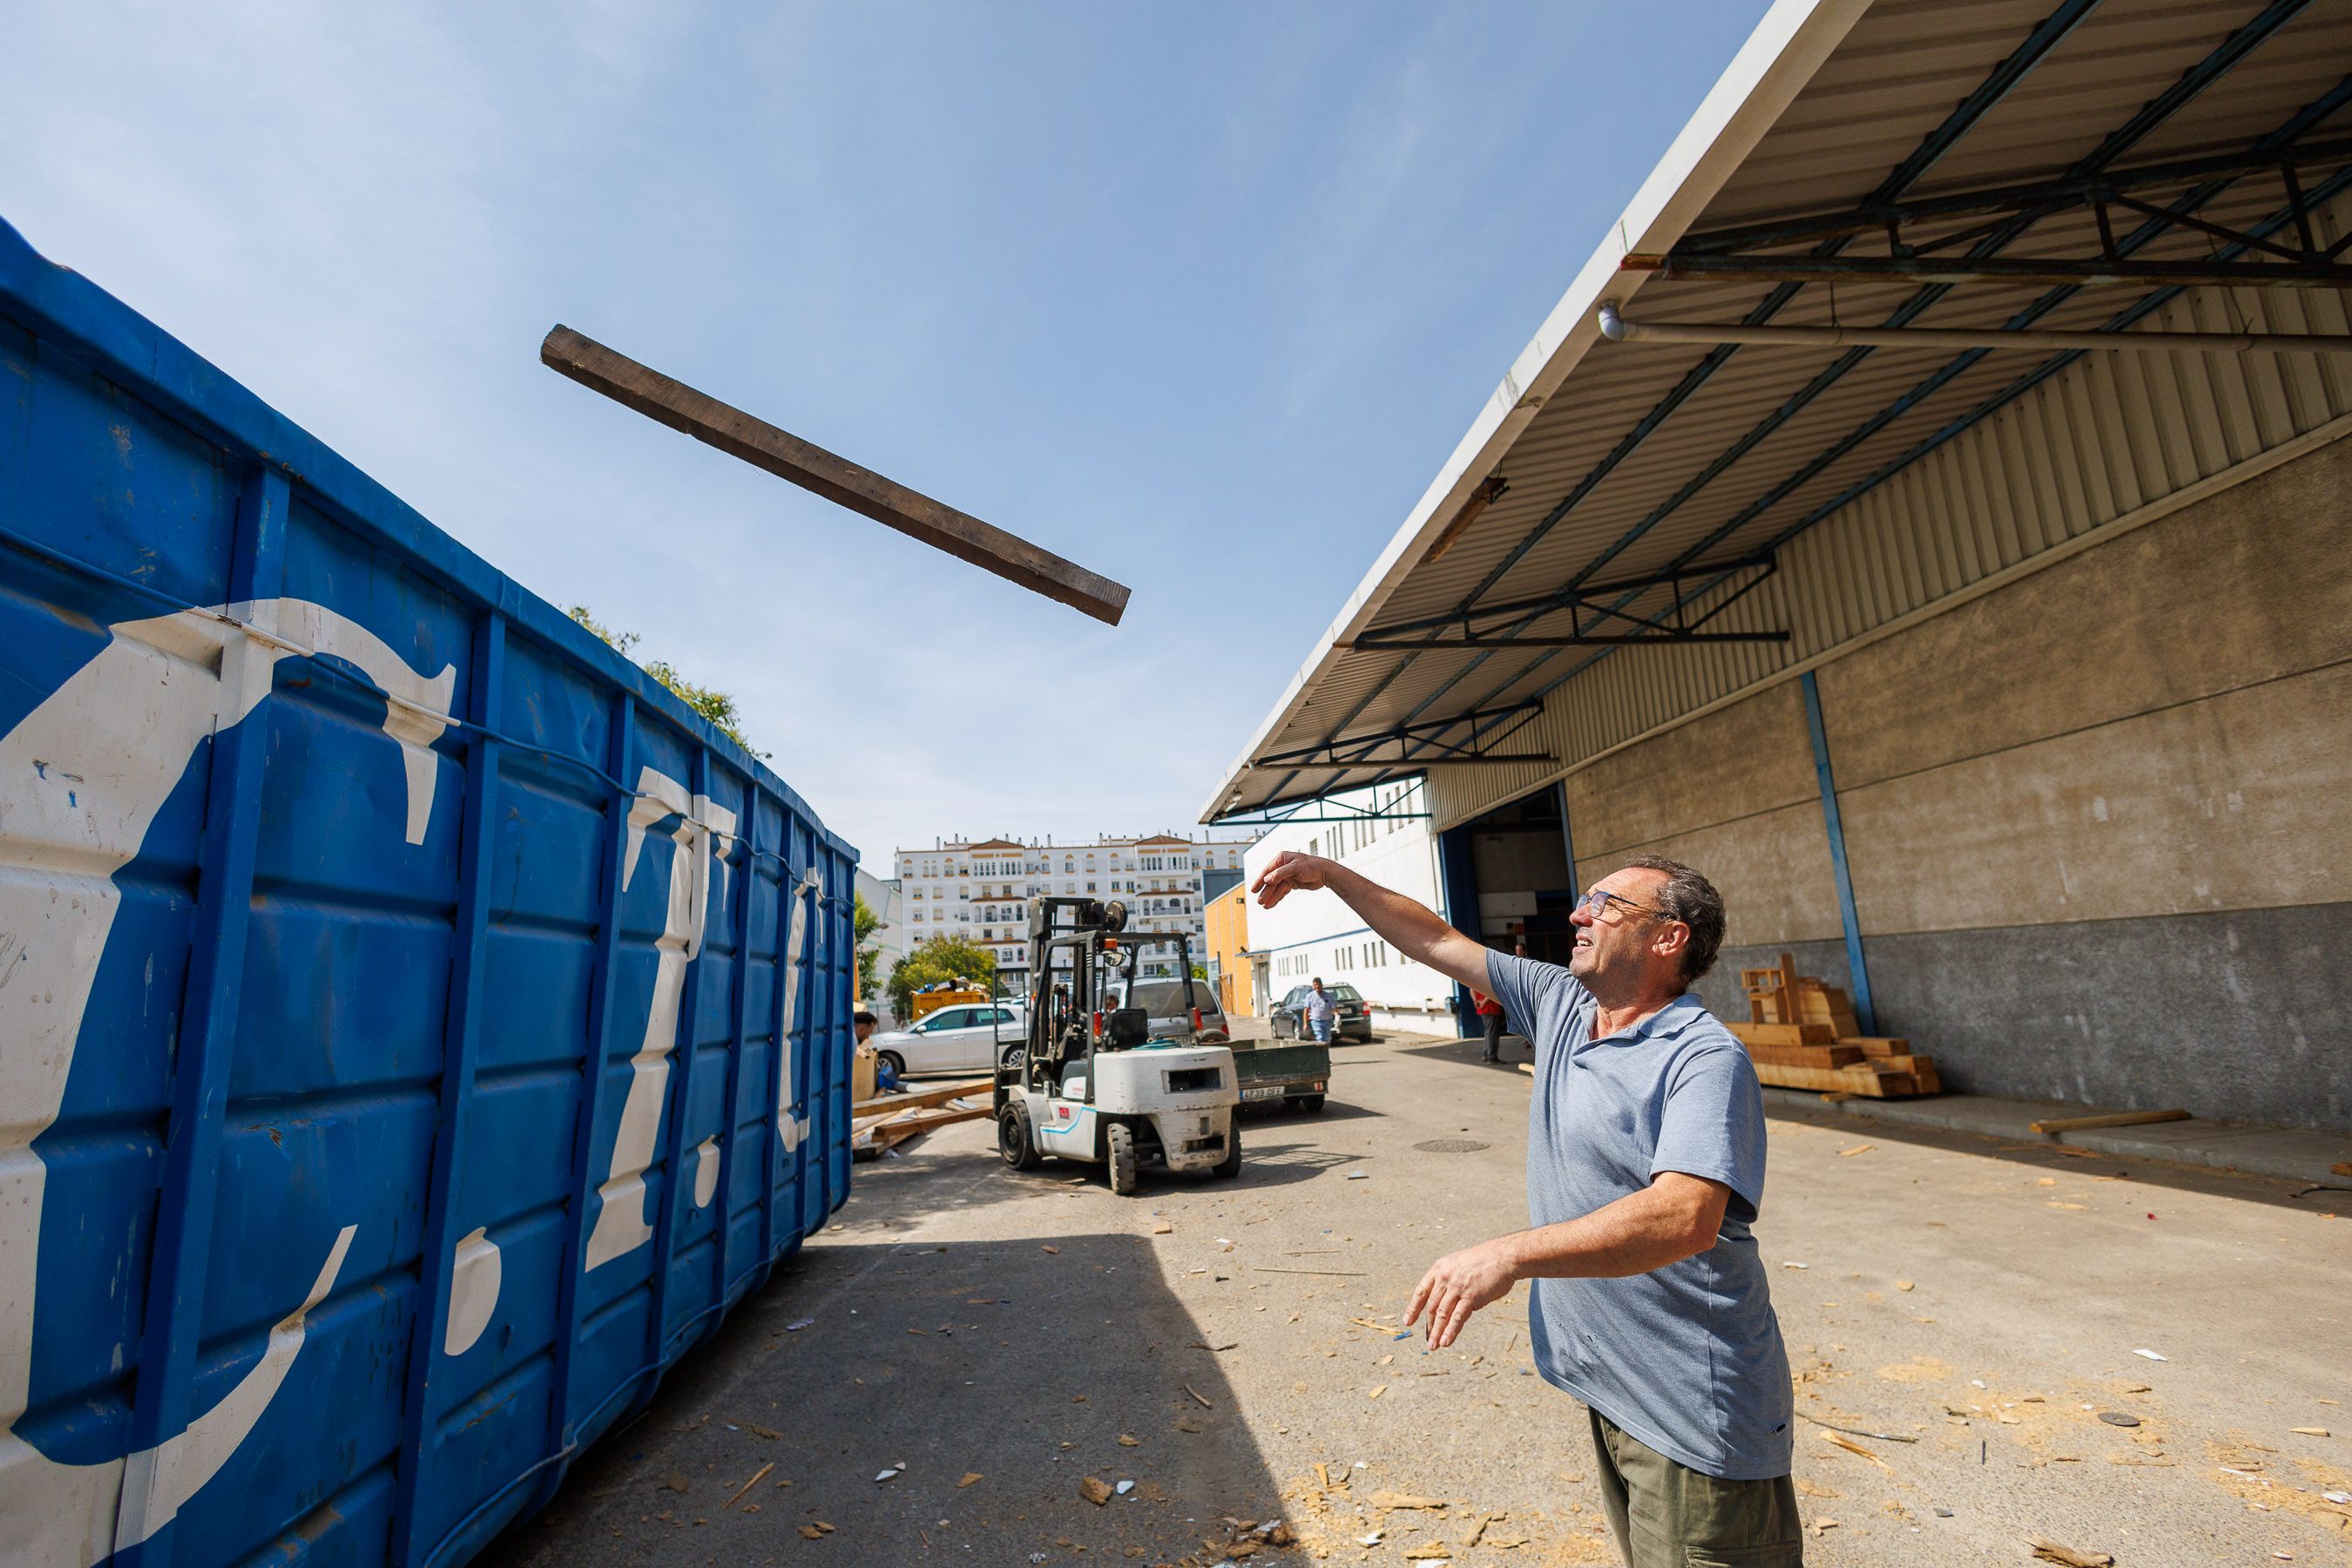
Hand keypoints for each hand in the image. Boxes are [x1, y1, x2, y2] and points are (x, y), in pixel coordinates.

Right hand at [1250, 851, 1332, 908]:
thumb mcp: (1295, 869)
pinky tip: (1272, 904)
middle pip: (1271, 881)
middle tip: (1259, 901)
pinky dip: (1278, 897)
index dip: (1260, 881)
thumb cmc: (1312, 866)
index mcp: (1282, 859)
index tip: (1253, 890)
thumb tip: (1267, 879)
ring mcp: (1287, 875)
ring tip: (1265, 906)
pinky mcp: (1292, 883)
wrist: (1325, 873)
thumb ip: (1280, 874)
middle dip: (1266, 892)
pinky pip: (1283, 891)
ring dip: (1271, 896)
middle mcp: (1283, 866)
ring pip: (1276, 887)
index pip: (1268, 871)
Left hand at [1404, 1238, 1518, 1349]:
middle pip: (1432, 1307)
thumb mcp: (1458, 1265)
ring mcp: (1457, 1287)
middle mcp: (1444, 1277)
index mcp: (1439, 1268)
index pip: (1421, 1291)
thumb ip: (1449, 1282)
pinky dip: (1450, 1331)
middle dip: (1429, 1326)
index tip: (1407, 1321)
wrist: (1503, 1256)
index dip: (1413, 1308)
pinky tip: (1446, 1341)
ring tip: (1434, 1345)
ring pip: (1442, 1314)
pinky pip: (1457, 1317)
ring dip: (1437, 1332)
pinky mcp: (1471, 1297)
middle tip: (1429, 1340)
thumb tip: (1447, 1304)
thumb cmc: (1484, 1261)